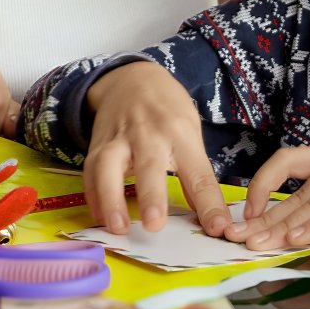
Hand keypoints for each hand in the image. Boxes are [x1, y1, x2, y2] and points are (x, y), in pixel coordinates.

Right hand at [81, 61, 231, 236]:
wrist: (132, 79)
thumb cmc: (168, 110)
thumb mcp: (190, 133)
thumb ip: (194, 175)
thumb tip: (209, 218)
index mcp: (182, 133)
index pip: (199, 174)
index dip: (209, 204)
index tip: (219, 230)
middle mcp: (150, 134)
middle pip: (150, 165)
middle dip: (152, 195)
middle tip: (153, 225)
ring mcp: (120, 138)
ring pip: (110, 166)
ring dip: (111, 198)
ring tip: (117, 227)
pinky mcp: (97, 144)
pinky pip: (90, 171)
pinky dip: (93, 195)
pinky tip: (100, 217)